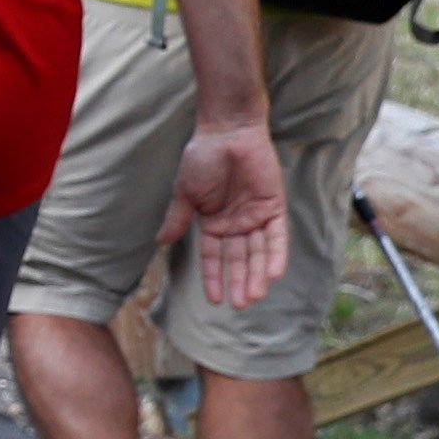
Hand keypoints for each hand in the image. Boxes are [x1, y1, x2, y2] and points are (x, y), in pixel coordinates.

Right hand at [162, 117, 288, 311]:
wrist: (227, 133)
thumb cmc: (202, 158)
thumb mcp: (185, 193)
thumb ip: (178, 219)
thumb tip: (160, 242)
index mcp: (214, 222)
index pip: (215, 257)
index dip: (215, 277)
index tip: (216, 300)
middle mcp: (237, 223)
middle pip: (240, 259)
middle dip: (241, 282)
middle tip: (241, 305)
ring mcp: (257, 216)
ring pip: (259, 252)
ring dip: (258, 274)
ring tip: (255, 296)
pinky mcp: (274, 207)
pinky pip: (277, 236)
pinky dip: (276, 254)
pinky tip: (273, 274)